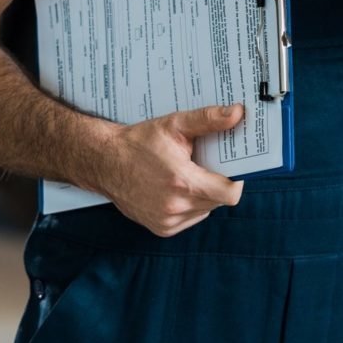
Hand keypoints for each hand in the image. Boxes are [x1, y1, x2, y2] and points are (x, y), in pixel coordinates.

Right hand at [100, 103, 244, 235]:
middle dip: (218, 182)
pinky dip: (190, 205)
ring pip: (205, 210)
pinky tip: (177, 188)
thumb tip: (237, 113)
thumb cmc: (140, 141)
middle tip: (208, 164)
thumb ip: (209, 119)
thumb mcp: (176, 124)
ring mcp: (167, 221)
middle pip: (218, 201)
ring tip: (189, 174)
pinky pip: (190, 219)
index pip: (229, 194)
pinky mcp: (161, 229)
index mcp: (183, 182)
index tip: (233, 166)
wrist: (105, 161)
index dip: (237, 180)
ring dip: (204, 195)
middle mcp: (176, 207)